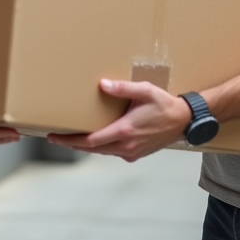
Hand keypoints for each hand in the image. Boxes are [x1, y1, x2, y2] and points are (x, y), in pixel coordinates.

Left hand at [47, 79, 191, 161]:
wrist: (184, 122)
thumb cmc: (165, 105)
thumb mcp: (145, 91)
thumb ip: (123, 88)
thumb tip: (103, 85)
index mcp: (124, 131)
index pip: (90, 141)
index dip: (70, 141)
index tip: (55, 137)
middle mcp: (126, 146)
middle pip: (92, 149)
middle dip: (72, 144)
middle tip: (56, 138)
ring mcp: (131, 153)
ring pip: (102, 152)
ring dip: (86, 146)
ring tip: (72, 138)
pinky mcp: (136, 154)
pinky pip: (113, 152)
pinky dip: (102, 147)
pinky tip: (98, 138)